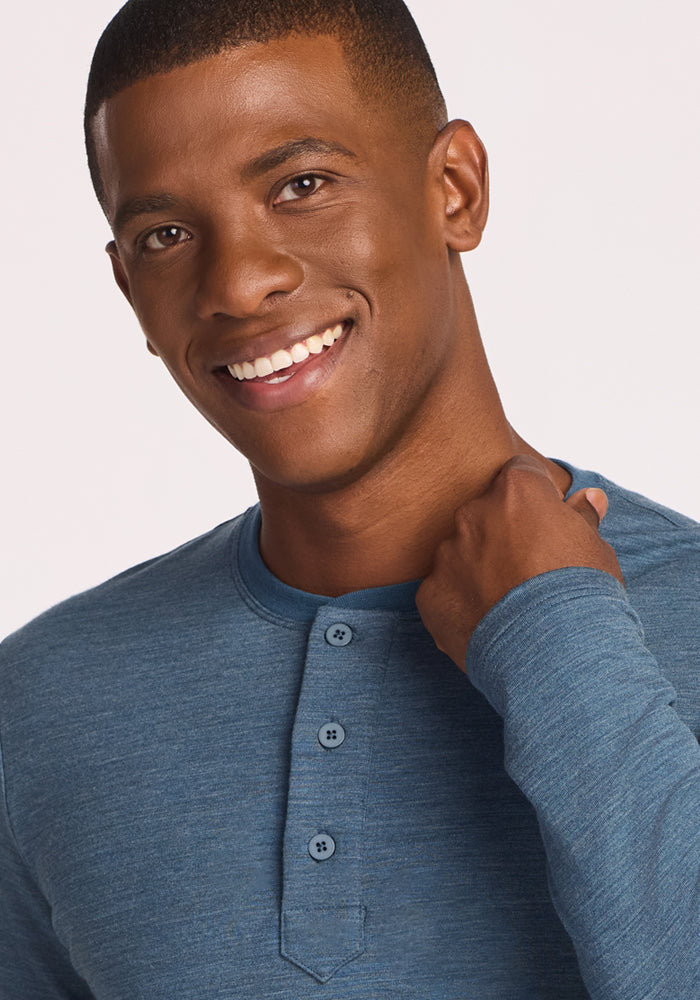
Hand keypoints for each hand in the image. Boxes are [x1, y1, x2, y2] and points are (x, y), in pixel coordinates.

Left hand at [415, 454, 624, 669]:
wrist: (556, 655)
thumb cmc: (582, 597)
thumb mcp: (596, 550)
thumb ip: (581, 519)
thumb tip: (588, 498)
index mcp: (516, 492)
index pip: (520, 474)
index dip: (535, 499)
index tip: (546, 523)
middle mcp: (474, 514)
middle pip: (485, 512)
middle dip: (502, 533)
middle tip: (528, 569)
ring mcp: (448, 554)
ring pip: (460, 551)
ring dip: (478, 568)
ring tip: (509, 603)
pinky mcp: (430, 593)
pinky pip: (443, 589)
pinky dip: (460, 602)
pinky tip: (487, 623)